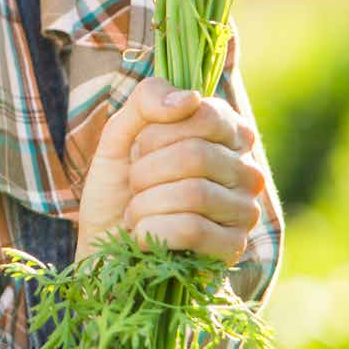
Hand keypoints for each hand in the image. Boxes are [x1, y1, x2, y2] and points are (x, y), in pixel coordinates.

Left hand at [76, 77, 265, 265]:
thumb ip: (148, 100)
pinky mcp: (233, 249)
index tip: (140, 150)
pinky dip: (152, 231)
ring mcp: (244, 210)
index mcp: (227, 133)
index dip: (157, 134)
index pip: (205, 114)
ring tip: (135, 213)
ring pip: (194, 194)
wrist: (102, 244)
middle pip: (196, 155)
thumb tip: (190, 99)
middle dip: (145, 172)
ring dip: (145, 204)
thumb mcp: (121, 132)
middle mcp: (246, 168)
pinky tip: (143, 237)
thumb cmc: (118, 186)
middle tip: (134, 186)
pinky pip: (192, 229)